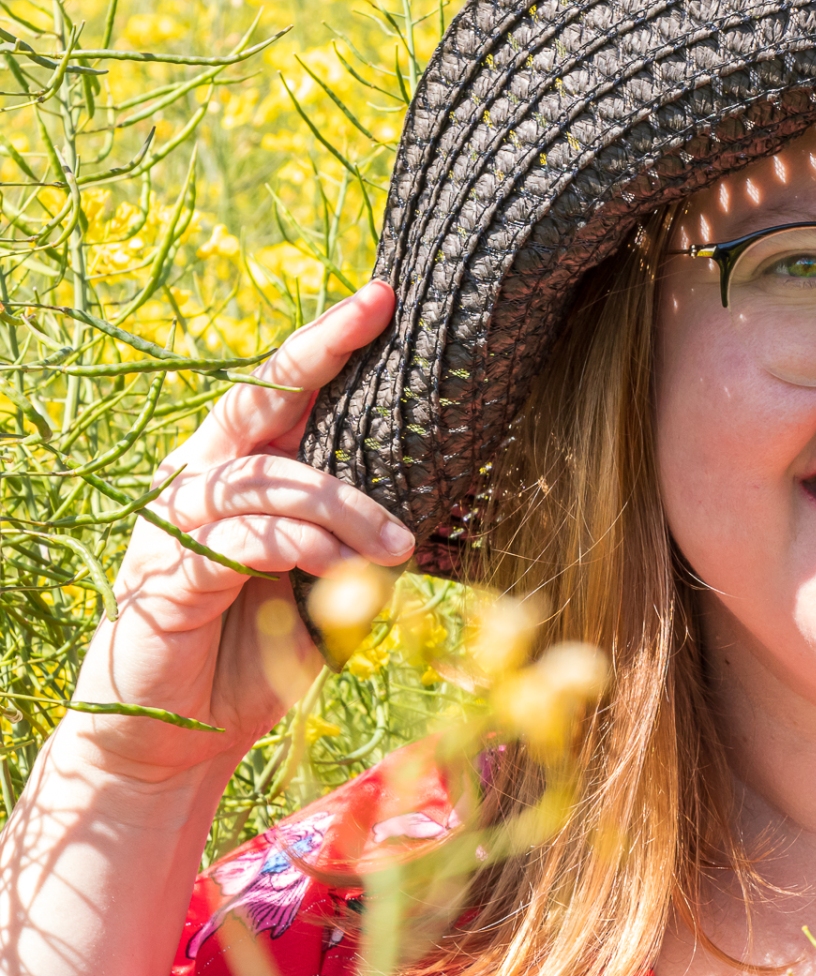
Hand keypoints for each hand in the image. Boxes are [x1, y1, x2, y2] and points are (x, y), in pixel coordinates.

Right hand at [58, 281, 410, 788]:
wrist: (175, 737)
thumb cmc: (255, 651)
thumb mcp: (321, 582)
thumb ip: (352, 532)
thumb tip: (430, 495)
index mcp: (238, 469)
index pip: (281, 389)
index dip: (327, 340)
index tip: (382, 295)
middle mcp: (199, 478)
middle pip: (259, 399)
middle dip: (321, 352)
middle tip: (378, 316)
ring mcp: (176, 522)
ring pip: (270, 479)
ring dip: (344, 506)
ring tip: (398, 544)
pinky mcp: (169, 572)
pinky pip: (245, 539)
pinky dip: (302, 547)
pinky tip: (344, 569)